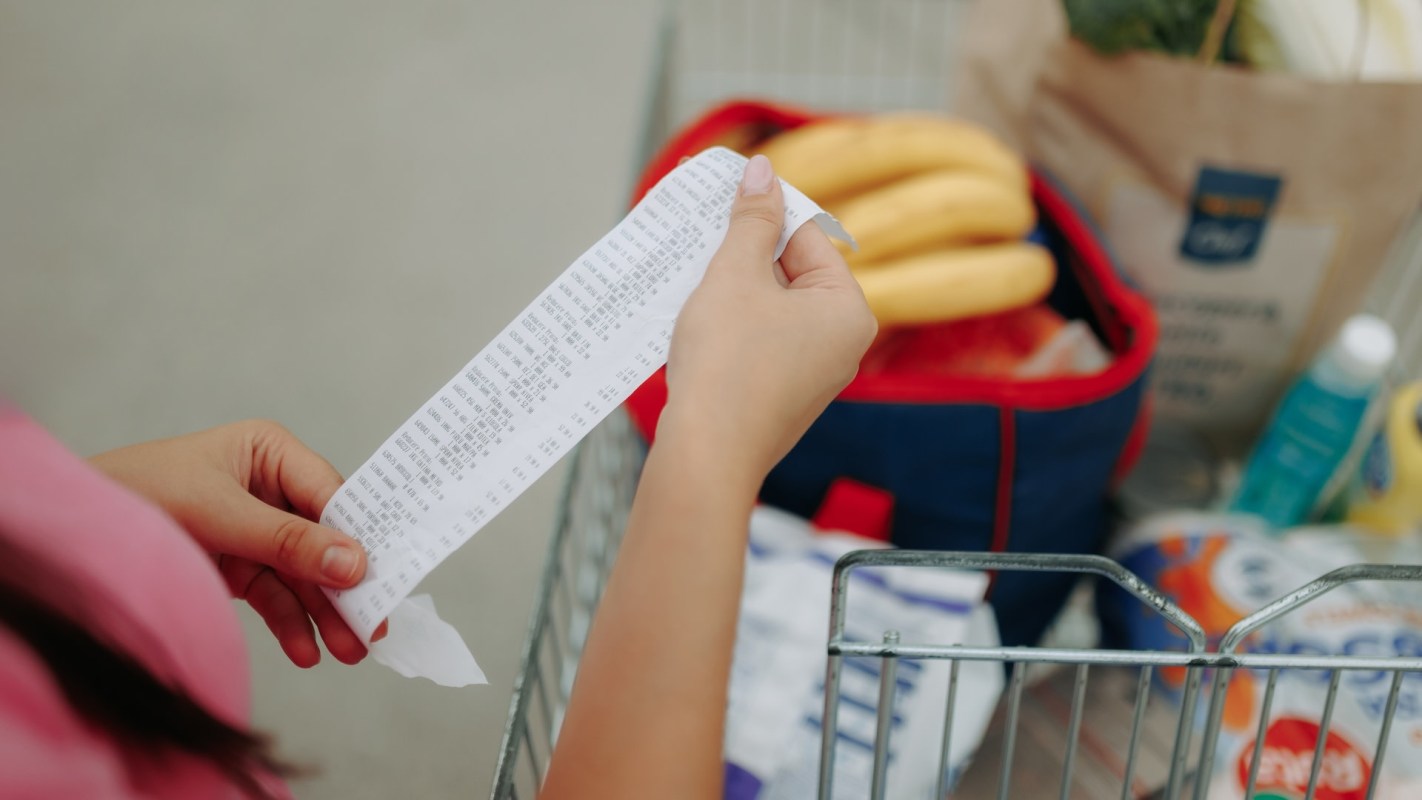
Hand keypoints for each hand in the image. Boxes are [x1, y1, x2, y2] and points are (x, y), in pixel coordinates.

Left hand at [90, 420, 383, 666]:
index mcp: (271, 452)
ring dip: (325, 613)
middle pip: (324, 539)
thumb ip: (288, 541)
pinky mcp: (238, 566)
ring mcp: (255, 530)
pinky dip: (291, 623)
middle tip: (371, 628)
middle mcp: (270, 488)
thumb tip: (353, 564)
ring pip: (304, 574)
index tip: (380, 577)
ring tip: (347, 651)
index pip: (330, 494)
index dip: (357, 535)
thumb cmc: (138, 494)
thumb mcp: (219, 514)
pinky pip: (275, 595)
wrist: (72, 531)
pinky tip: (305, 650)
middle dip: (345, 585)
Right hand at [662, 154, 876, 481]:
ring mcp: (813, 374)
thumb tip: (763, 171)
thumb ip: (751, 220)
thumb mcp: (735, 275)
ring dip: (729, 290)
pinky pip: (758, 343)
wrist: (706, 455)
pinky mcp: (781, 396)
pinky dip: (728, 327)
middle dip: (741, 256)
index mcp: (848, 309)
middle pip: (789, 272)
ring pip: (768, 309)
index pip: (806, 236)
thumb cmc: (727, 363)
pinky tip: (693, 323)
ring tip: (688, 280)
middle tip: (696, 239)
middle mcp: (841, 343)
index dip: (760, 214)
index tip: (720, 197)